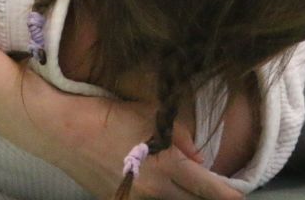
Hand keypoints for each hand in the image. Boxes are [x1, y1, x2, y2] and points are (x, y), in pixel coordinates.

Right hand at [30, 76, 243, 199]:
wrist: (63, 130)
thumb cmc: (108, 114)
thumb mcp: (150, 114)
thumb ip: (182, 135)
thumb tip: (200, 155)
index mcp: (168, 167)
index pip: (210, 190)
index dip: (229, 197)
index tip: (241, 199)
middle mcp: (154, 191)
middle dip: (206, 199)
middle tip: (215, 192)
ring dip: (180, 197)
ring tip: (182, 185)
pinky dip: (156, 197)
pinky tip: (155, 185)